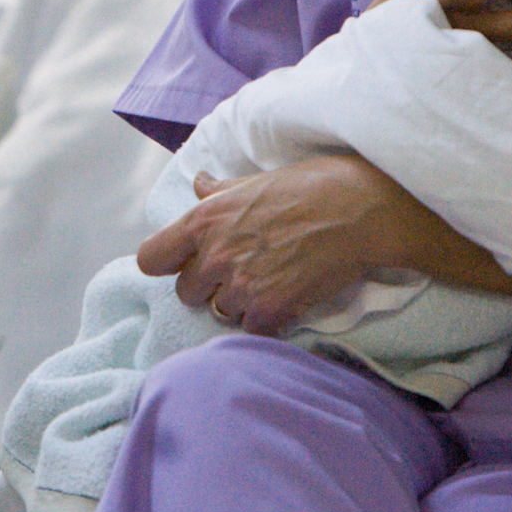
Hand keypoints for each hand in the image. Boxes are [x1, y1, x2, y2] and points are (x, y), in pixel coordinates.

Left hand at [136, 155, 428, 334]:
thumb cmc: (312, 187)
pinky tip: (287, 298)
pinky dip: (267, 320)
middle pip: (186, 292)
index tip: (185, 262)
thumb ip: (219, 192)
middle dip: (208, 285)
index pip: (151, 258)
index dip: (167, 262)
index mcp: (203, 220)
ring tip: (270, 281)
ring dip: (240, 304)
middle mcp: (214, 255)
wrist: (361, 211)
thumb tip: (199, 184)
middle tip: (241, 271)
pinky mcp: (271, 311)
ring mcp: (241, 286)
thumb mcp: (254, 181)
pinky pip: (251, 329)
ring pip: (220, 312)